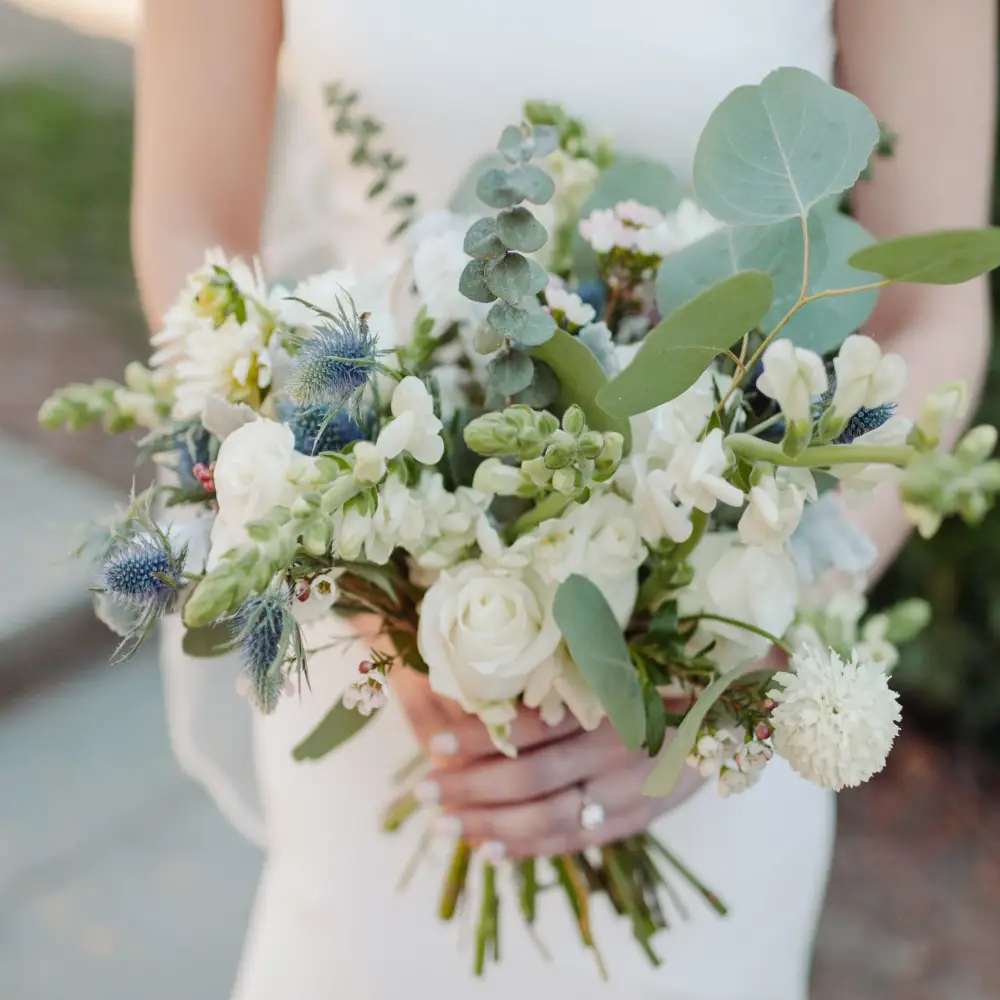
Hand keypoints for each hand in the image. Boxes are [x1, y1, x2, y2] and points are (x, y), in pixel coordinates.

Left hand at [392, 670, 704, 859]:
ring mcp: (633, 788)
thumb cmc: (677, 661)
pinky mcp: (642, 816)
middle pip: (532, 777)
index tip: (434, 741)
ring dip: (493, 825)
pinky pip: (581, 840)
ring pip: (552, 816)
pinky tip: (493, 852)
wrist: (746, 701)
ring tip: (447, 827)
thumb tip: (500, 666)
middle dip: (472, 787)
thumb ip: (574, 659)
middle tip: (425, 792)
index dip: (480, 736)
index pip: (532, 727)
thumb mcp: (629, 647)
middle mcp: (620, 747)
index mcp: (611, 699)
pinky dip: (534, 848)